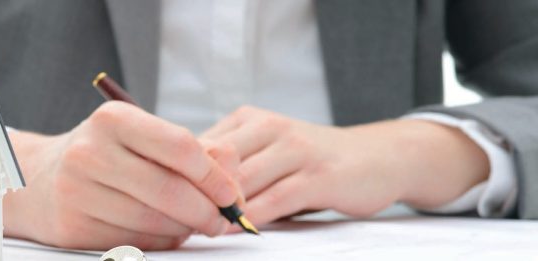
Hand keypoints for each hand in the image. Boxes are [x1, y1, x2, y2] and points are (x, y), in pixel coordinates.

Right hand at [0, 101, 243, 249]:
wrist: (38, 181)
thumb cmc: (104, 157)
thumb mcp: (142, 138)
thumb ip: (193, 149)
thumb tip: (232, 171)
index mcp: (112, 119)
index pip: (181, 147)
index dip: (216, 177)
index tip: (232, 194)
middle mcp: (89, 151)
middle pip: (170, 190)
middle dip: (207, 212)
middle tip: (222, 220)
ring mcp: (76, 191)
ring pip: (155, 222)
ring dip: (184, 230)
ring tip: (190, 224)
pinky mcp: (72, 227)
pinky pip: (134, 242)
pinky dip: (159, 242)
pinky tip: (160, 231)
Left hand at [200, 106, 489, 226]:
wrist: (379, 158)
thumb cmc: (311, 162)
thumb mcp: (266, 152)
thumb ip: (230, 165)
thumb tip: (177, 189)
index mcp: (248, 119)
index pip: (198, 146)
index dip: (177, 175)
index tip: (159, 202)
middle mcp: (269, 127)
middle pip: (215, 162)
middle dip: (191, 194)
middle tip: (171, 222)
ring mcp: (296, 150)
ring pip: (242, 181)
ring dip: (218, 209)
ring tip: (197, 230)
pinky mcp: (319, 176)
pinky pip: (275, 200)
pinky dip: (251, 218)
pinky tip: (236, 231)